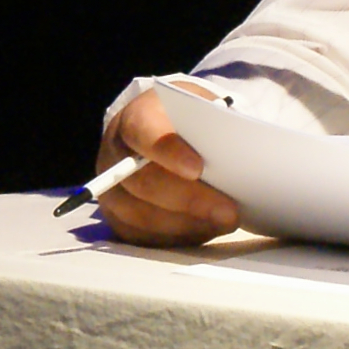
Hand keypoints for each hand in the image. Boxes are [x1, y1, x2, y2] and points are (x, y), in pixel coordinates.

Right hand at [95, 81, 242, 247]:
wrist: (164, 134)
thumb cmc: (188, 124)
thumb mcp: (202, 111)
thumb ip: (213, 127)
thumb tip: (237, 154)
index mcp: (136, 117)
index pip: (143, 132)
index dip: (168, 151)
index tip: (197, 168)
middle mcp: (116, 153)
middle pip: (144, 182)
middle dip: (190, 200)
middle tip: (228, 212)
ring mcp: (111, 188)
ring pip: (141, 215)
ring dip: (187, 224)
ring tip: (223, 223)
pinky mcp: (117, 218)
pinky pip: (142, 236)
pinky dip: (177, 237)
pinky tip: (204, 229)